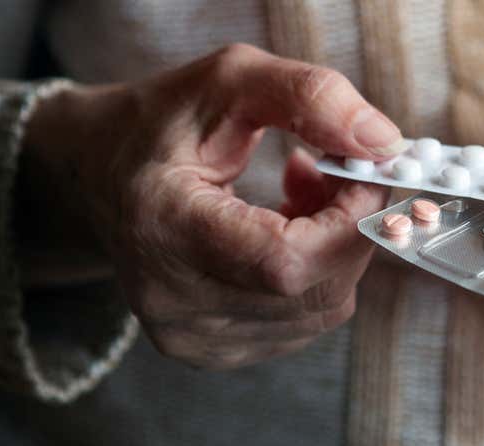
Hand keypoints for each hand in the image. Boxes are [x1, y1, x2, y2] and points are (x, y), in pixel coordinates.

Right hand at [22, 44, 403, 367]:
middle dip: (350, 225)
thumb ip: (310, 98)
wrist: (99, 176)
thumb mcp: (230, 80)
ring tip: (299, 195)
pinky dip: (318, 273)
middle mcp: (172, 302)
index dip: (348, 219)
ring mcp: (192, 337)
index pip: (287, 260)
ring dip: (336, 248)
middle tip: (337, 171)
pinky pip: (305, 320)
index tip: (366, 169)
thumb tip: (384, 144)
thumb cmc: (160, 125)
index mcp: (163, 230)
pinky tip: (286, 232)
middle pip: (314, 289)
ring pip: (321, 307)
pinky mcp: (212, 352)